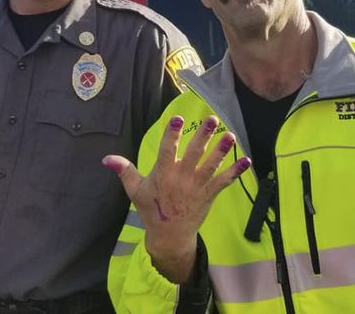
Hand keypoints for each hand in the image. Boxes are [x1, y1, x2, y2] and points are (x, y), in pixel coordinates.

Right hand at [103, 115, 250, 282]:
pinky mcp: (209, 195)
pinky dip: (235, 172)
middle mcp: (181, 179)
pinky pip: (224, 182)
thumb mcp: (135, 190)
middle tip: (211, 119)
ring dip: (222, 150)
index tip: (178, 119)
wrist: (169, 236)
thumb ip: (124, 171)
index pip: (167, 151)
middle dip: (203, 136)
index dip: (172, 135)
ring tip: (230, 135)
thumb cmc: (151, 209)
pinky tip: (247, 160)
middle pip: (194, 154)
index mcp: (163, 174)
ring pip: (211, 165)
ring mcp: (197, 187)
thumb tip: (106, 158)